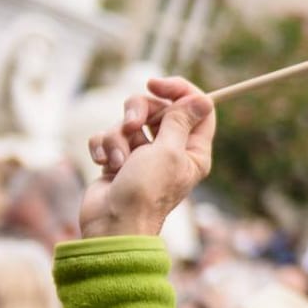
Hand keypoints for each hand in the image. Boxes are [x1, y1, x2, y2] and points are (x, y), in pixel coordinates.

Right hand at [80, 76, 214, 237]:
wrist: (112, 224)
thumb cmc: (145, 192)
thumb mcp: (168, 152)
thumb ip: (181, 121)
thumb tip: (203, 100)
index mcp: (192, 151)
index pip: (197, 108)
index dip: (179, 91)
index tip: (156, 84)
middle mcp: (170, 151)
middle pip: (158, 108)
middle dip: (139, 110)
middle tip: (131, 124)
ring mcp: (143, 155)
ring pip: (129, 120)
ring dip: (118, 135)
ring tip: (118, 159)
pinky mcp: (119, 159)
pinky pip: (109, 136)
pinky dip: (104, 147)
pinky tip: (104, 165)